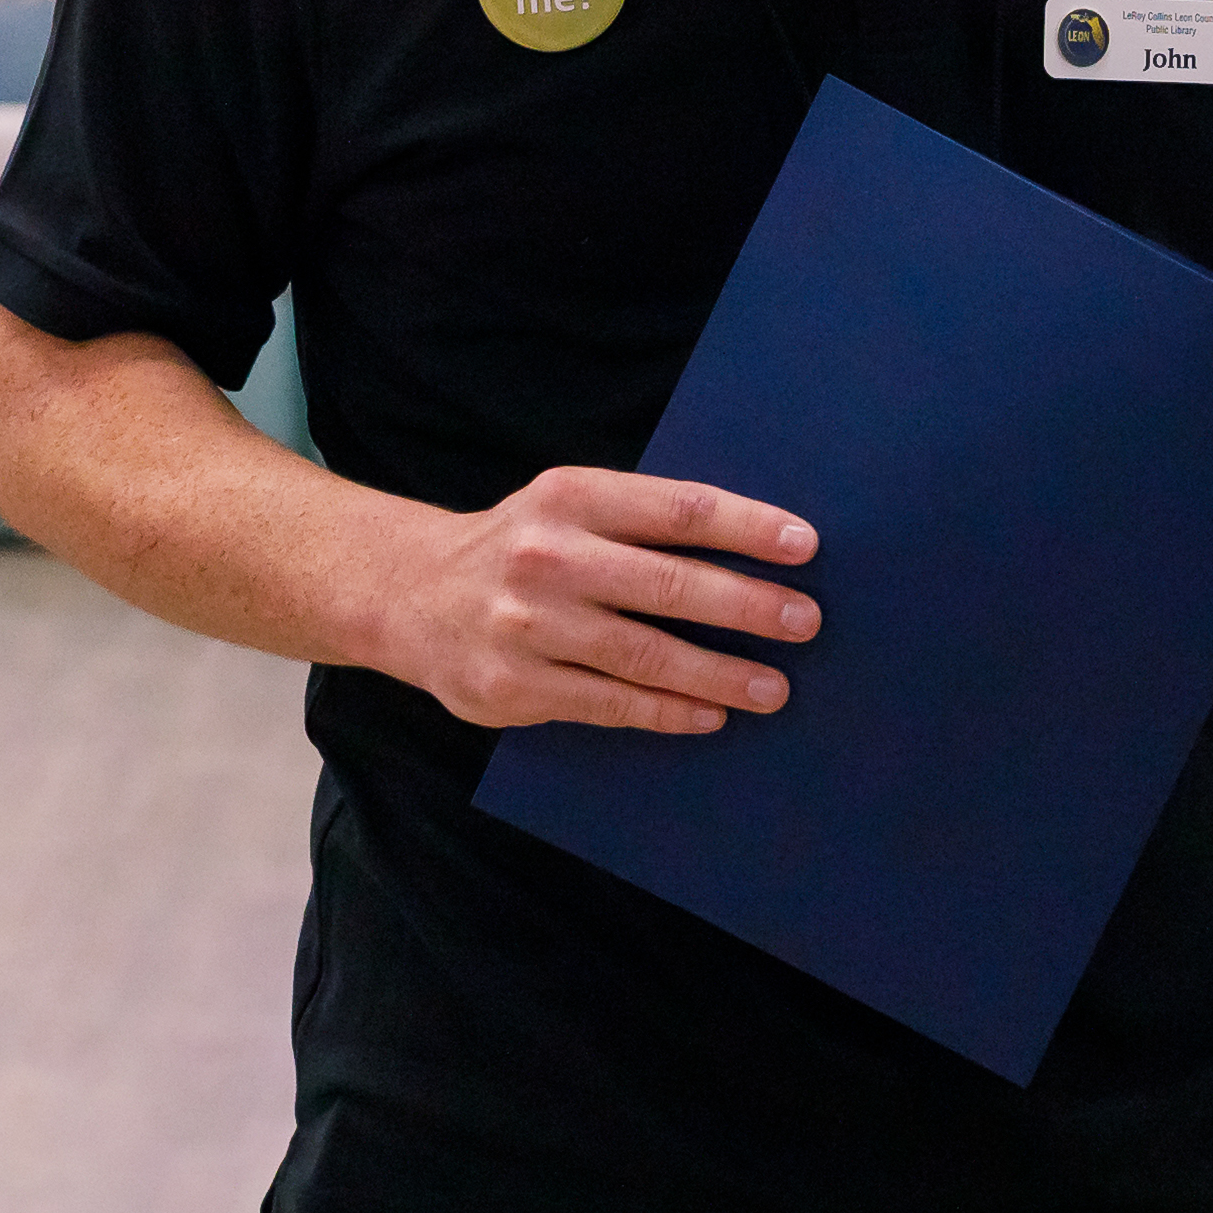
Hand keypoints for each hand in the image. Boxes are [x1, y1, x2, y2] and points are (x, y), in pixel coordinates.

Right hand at [349, 467, 819, 735]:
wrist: (406, 594)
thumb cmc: (517, 546)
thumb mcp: (565, 507)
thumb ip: (639, 523)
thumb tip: (752, 554)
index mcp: (570, 497)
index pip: (677, 509)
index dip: (747, 527)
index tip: (806, 546)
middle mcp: (547, 557)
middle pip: (669, 585)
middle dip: (748, 606)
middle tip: (805, 623)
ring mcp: (527, 627)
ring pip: (646, 656)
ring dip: (720, 674)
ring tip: (774, 688)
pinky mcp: (514, 687)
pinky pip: (611, 704)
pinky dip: (670, 712)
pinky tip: (712, 715)